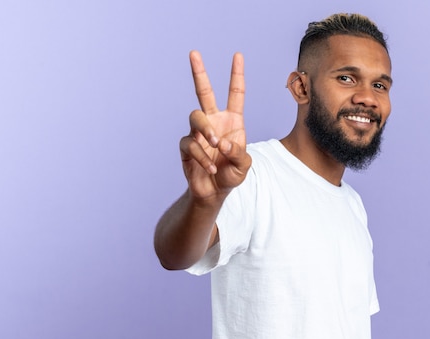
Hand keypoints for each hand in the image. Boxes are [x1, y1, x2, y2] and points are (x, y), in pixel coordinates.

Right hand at [180, 51, 250, 200]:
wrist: (214, 192)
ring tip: (215, 145)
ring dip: (206, 130)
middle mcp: (214, 121)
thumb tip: (223, 143)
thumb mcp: (243, 166)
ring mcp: (198, 132)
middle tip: (194, 53)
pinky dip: (201, 156)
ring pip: (195, 117)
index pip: (235, 94)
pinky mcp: (186, 146)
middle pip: (204, 92)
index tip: (238, 55)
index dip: (236, 75)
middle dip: (199, 72)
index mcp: (232, 121)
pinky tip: (209, 167)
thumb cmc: (230, 175)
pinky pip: (190, 143)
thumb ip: (238, 154)